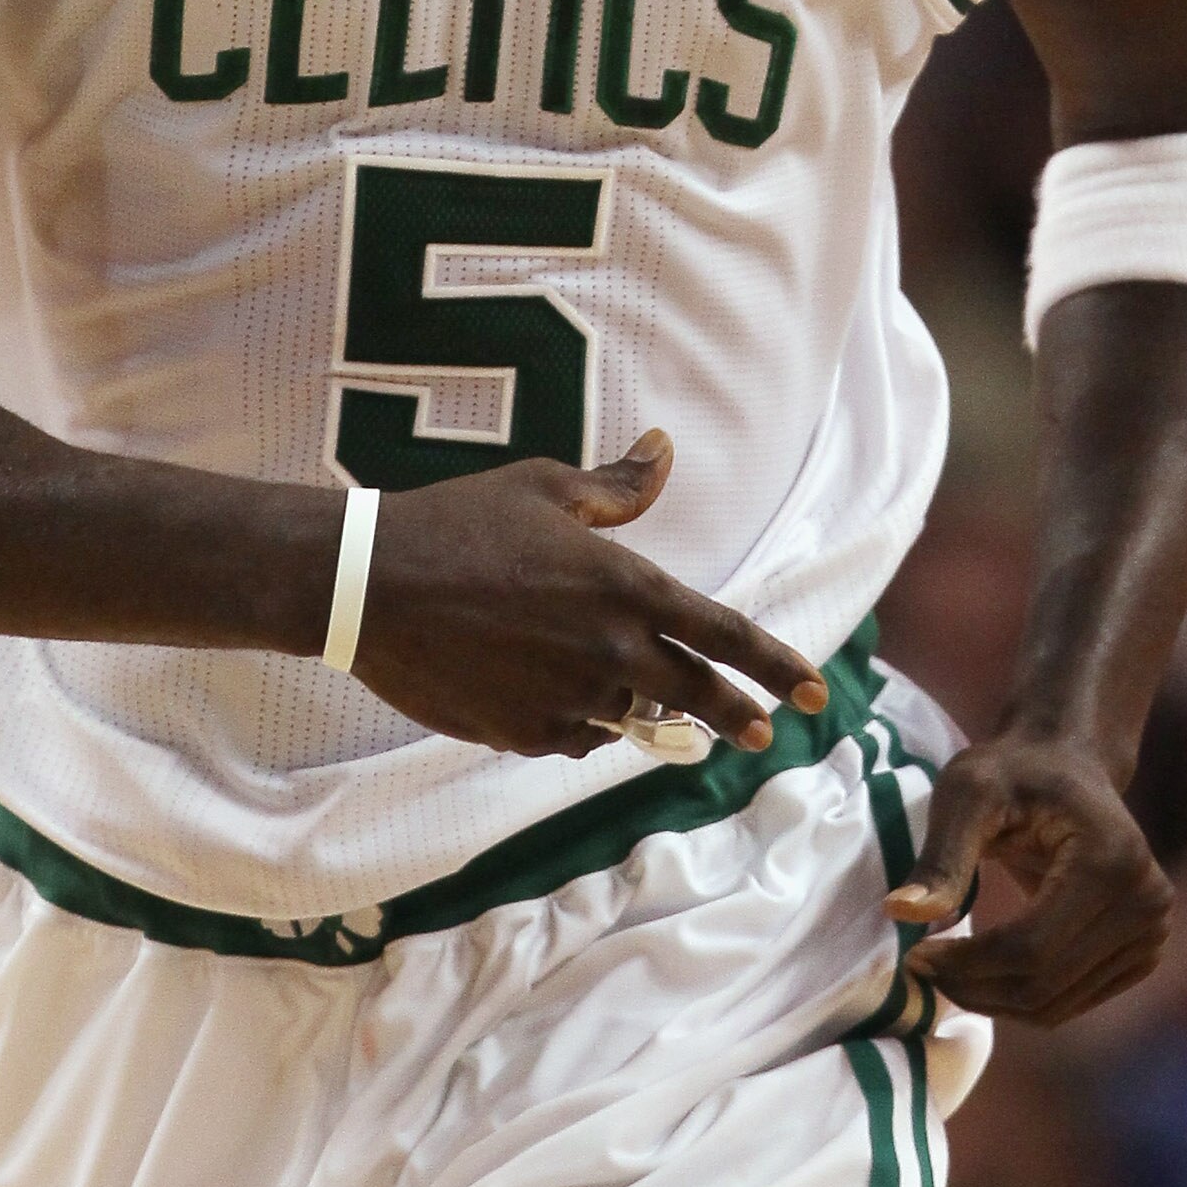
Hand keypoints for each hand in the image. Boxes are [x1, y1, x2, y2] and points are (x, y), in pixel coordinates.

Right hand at [352, 430, 828, 759]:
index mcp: (625, 585)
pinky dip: (580, 721)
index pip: (725, 634)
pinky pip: (576, 736)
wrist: (369, 585)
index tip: (818, 693)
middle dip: (735, 713)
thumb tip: (665, 449)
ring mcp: (569, 698)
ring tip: (620, 689)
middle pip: (697, 695)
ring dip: (634, 706)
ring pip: (629, 717)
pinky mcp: (526, 733)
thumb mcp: (543, 486)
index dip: (778, 666)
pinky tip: (556, 697)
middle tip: (759, 730)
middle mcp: (610, 650)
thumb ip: (617, 485)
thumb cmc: (457, 520)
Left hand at [882, 732, 1172, 1025]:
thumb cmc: (1012, 771)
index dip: (966, 964)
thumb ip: (940, 855)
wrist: (1067, 764)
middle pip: (1045, 983)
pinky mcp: (1144, 953)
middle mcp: (1147, 903)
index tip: (913, 956)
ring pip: (1058, 1005)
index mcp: (1111, 861)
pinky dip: (1021, 1000)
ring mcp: (1153, 933)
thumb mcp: (967, 793)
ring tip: (945, 968)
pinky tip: (983, 970)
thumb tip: (900, 912)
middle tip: (921, 967)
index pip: (1031, 947)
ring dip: (992, 1000)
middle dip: (973, 987)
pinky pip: (1072, 1003)